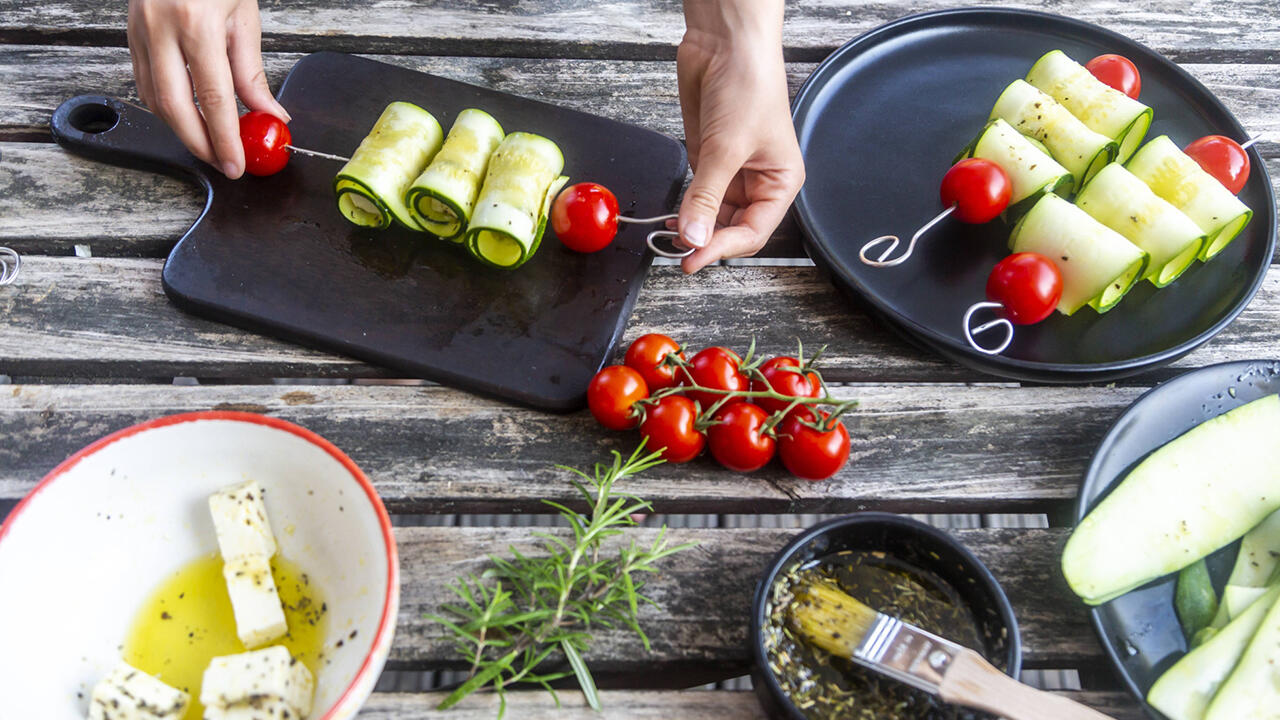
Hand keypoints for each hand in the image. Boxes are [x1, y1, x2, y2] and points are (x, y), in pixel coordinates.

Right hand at [127, 0, 289, 178]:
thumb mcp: (244, 15)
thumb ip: (251, 70)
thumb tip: (267, 113)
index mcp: (196, 23)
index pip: (213, 98)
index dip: (225, 138)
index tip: (237, 163)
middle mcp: (161, 27)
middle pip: (175, 107)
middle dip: (199, 144)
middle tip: (222, 163)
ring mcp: (139, 28)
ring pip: (152, 97)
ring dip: (180, 128)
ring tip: (209, 144)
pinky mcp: (129, 30)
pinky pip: (144, 79)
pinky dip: (165, 105)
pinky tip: (186, 116)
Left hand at [675, 0, 803, 272]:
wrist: (726, 43)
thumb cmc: (749, 84)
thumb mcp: (726, 148)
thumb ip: (707, 196)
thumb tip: (693, 237)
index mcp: (781, 181)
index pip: (754, 231)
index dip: (724, 248)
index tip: (695, 259)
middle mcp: (759, 180)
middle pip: (734, 228)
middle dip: (708, 241)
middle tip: (680, 254)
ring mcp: (731, 171)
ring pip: (714, 215)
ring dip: (694, 228)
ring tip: (672, 238)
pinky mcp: (708, 159)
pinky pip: (698, 195)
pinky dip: (685, 209)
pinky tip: (672, 219)